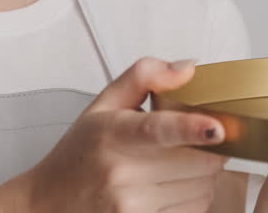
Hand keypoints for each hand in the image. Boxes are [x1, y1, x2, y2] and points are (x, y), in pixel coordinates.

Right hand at [22, 56, 227, 212]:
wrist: (50, 204)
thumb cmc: (80, 154)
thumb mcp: (102, 105)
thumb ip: (143, 76)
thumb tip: (187, 69)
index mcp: (112, 134)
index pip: (156, 130)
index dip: (191, 128)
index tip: (217, 128)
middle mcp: (122, 173)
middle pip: (197, 161)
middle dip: (208, 148)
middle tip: (196, 140)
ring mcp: (132, 206)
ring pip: (202, 187)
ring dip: (203, 174)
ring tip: (175, 165)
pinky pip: (195, 210)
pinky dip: (195, 196)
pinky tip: (171, 187)